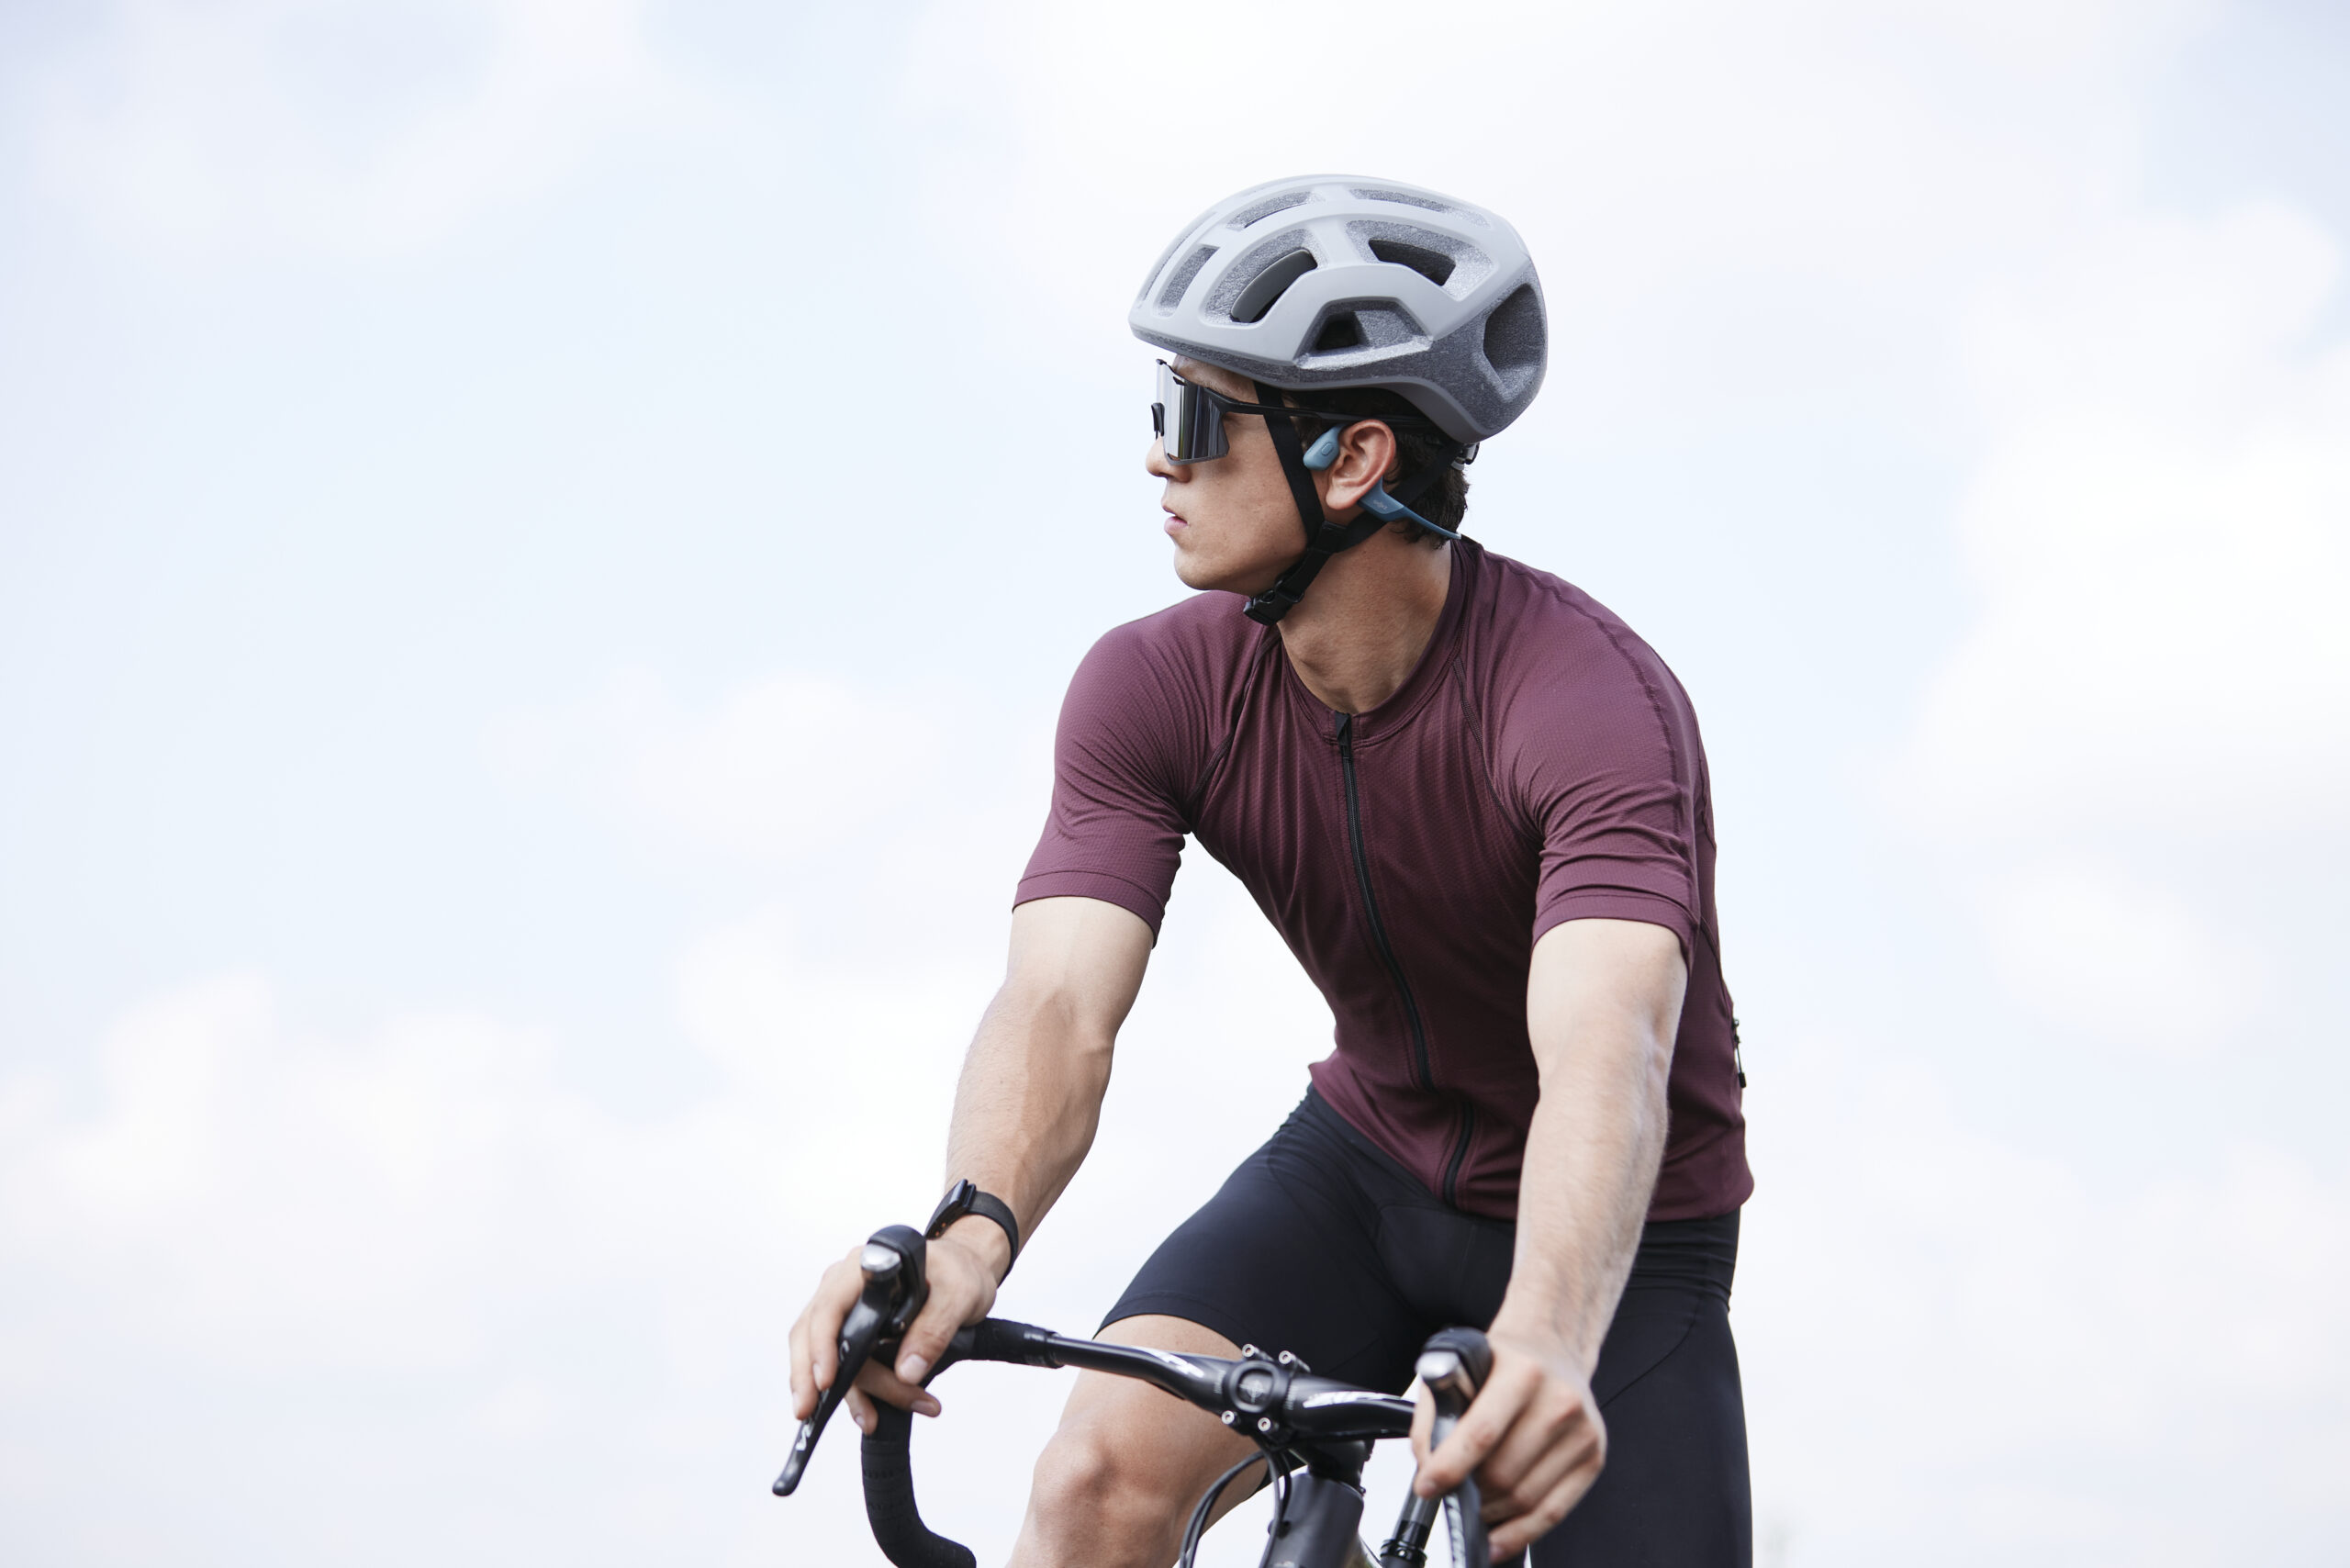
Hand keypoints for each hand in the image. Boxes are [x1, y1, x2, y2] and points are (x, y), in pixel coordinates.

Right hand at [786, 1219, 1006, 1434]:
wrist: (965, 1271)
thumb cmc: (958, 1273)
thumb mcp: (959, 1295)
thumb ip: (934, 1330)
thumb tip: (906, 1372)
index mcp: (865, 1268)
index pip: (831, 1305)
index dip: (822, 1342)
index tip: (826, 1380)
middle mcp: (846, 1286)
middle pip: (813, 1333)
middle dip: (810, 1378)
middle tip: (810, 1414)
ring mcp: (847, 1310)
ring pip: (828, 1356)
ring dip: (847, 1393)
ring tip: (873, 1420)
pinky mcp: (854, 1334)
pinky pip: (844, 1367)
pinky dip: (855, 1394)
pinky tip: (869, 1414)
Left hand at [1409, 1323, 1605, 1557]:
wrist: (1551, 1349)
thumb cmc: (1504, 1361)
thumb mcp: (1460, 1368)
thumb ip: (1435, 1415)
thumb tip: (1428, 1466)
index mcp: (1523, 1372)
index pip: (1482, 1433)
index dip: (1450, 1467)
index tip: (1428, 1486)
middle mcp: (1559, 1401)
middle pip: (1503, 1474)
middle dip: (1469, 1491)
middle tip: (1452, 1491)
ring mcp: (1582, 1433)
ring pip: (1525, 1499)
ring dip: (1490, 1512)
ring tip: (1474, 1503)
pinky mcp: (1593, 1458)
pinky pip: (1553, 1512)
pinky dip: (1520, 1532)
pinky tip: (1498, 1537)